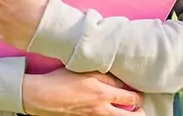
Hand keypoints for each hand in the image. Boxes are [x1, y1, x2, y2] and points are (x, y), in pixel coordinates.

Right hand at [23, 69, 144, 115]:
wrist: (43, 96)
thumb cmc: (61, 80)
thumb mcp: (85, 71)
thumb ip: (106, 77)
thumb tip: (121, 82)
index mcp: (104, 94)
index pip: (132, 98)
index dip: (138, 95)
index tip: (137, 91)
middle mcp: (102, 109)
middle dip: (139, 113)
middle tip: (138, 107)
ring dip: (123, 115)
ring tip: (124, 110)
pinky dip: (108, 115)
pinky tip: (105, 110)